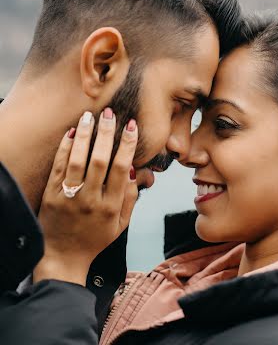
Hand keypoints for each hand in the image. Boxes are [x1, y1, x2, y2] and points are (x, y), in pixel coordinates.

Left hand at [34, 109, 137, 285]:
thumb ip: (129, 197)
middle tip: (110, 113)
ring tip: (89, 116)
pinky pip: (58, 167)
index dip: (127, 144)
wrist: (63, 258)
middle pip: (100, 160)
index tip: (131, 126)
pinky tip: (71, 133)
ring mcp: (70, 198)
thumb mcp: (121, 225)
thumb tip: (132, 170)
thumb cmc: (95, 239)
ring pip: (77, 160)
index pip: (121, 168)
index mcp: (111, 206)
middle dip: (107, 133)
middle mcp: (91, 200)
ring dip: (85, 136)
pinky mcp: (52, 196)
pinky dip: (64, 148)